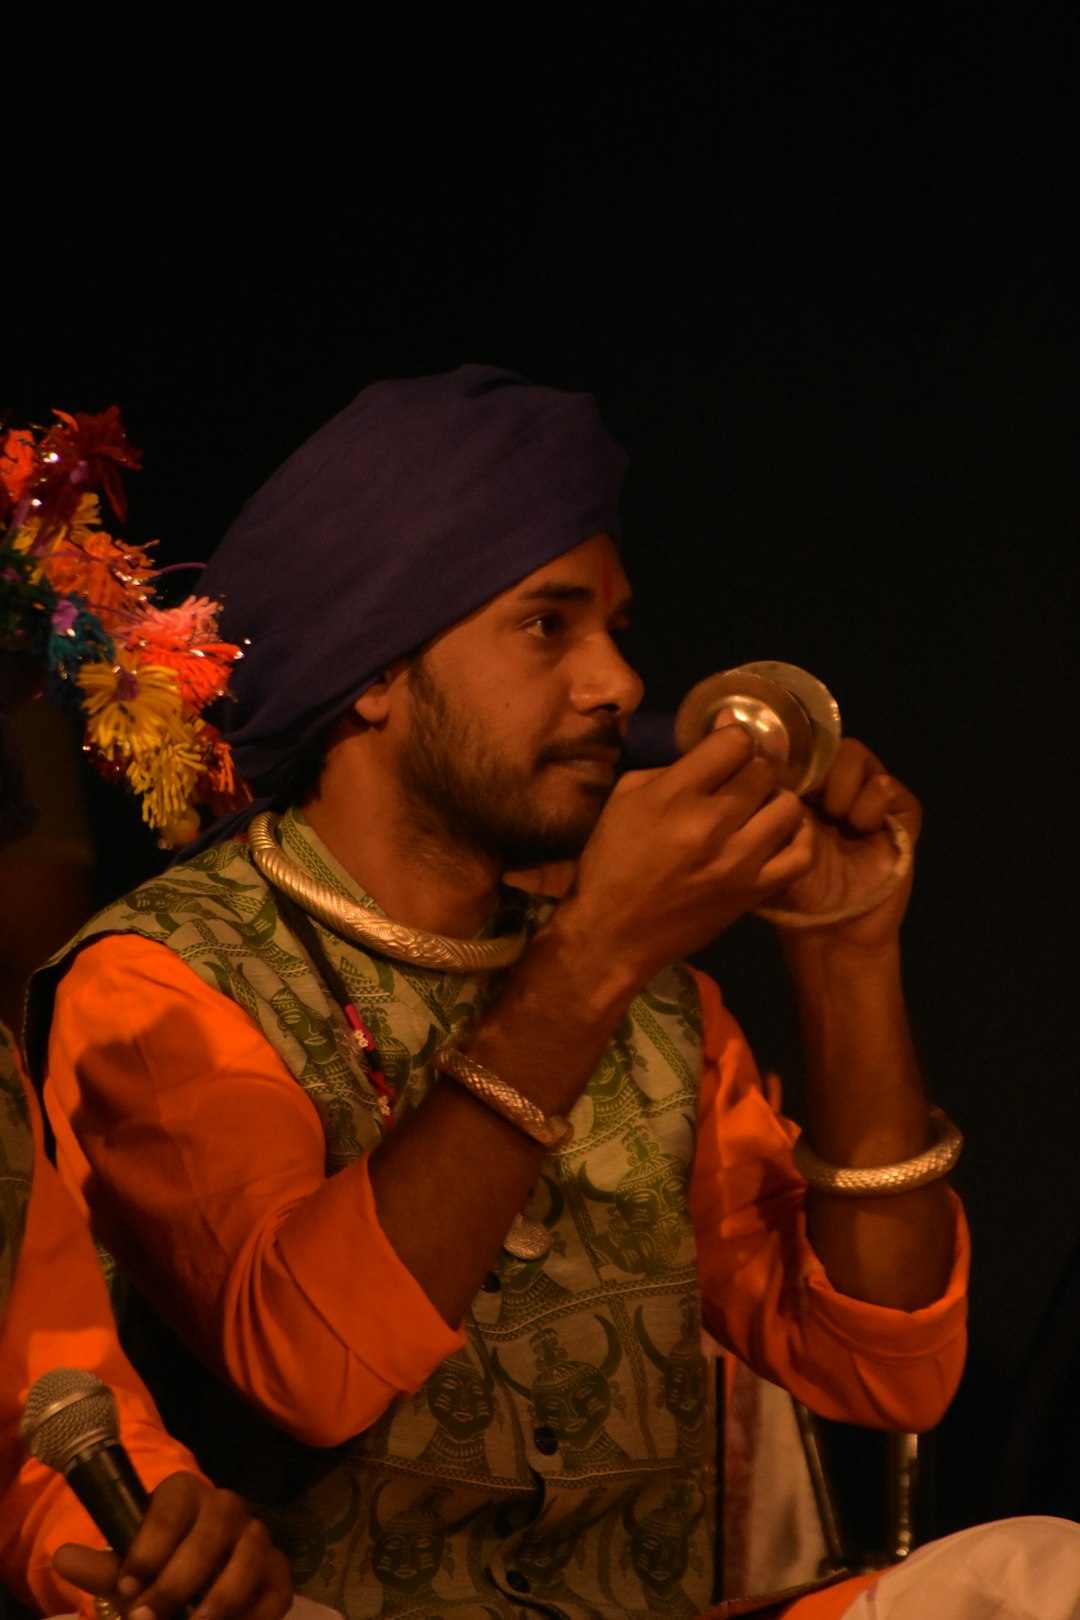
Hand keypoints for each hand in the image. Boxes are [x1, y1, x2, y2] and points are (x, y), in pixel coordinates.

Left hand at [51, 1472, 291, 1619]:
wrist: (190, 1581)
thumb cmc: (154, 1569)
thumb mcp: (126, 1571)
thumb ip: (100, 1569)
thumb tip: (62, 1556)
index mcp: (185, 1495)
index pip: (171, 1509)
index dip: (149, 1548)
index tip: (127, 1587)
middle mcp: (226, 1507)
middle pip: (212, 1532)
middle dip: (178, 1580)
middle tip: (147, 1616)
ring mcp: (257, 1537)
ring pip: (250, 1557)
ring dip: (219, 1599)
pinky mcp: (279, 1570)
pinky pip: (277, 1588)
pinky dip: (257, 1614)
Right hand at [564, 722, 814, 986]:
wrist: (613, 933)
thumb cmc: (612, 862)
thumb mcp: (626, 798)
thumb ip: (673, 764)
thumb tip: (719, 733)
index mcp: (673, 796)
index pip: (733, 741)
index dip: (730, 738)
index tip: (723, 749)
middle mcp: (710, 824)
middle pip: (762, 770)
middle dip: (750, 769)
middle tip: (737, 782)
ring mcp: (738, 861)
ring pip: (788, 805)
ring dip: (774, 800)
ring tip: (758, 808)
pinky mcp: (753, 892)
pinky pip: (802, 855)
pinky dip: (799, 837)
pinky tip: (783, 832)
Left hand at [767, 737, 920, 946]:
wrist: (831, 932)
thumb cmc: (792, 891)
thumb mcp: (763, 844)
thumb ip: (755, 799)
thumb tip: (744, 747)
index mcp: (803, 789)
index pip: (801, 746)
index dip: (792, 754)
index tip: (781, 776)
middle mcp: (836, 788)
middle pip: (829, 744)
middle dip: (816, 768)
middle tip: (808, 799)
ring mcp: (868, 799)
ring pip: (858, 757)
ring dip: (841, 785)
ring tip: (835, 817)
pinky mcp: (900, 816)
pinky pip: (888, 787)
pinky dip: (870, 804)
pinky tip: (860, 829)